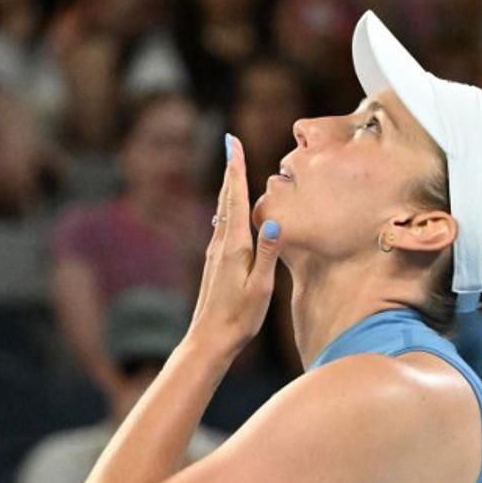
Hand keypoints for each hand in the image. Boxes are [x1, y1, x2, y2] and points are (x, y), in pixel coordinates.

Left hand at [187, 135, 281, 356]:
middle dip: (231, 169)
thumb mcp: (261, 287)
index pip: (236, 198)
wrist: (209, 339)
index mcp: (234, 246)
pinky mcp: (214, 263)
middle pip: (226, 198)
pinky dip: (227, 208)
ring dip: (228, 187)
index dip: (235, 168)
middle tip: (231, 143)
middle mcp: (221, 244)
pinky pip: (222, 226)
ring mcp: (215, 253)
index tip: (232, 143)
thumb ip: (267, 253)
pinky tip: (225, 211)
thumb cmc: (239, 317)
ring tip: (232, 168)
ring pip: (222, 211)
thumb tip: (272, 222)